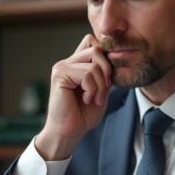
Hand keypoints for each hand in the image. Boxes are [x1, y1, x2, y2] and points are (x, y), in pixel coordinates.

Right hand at [36, 34, 111, 159]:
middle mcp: (68, 62)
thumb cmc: (83, 115)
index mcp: (76, 64)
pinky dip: (91, 89)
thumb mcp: (101, 91)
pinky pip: (86, 75)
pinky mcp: (59, 74)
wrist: (69, 131)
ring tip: (94, 99)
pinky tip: (85, 99)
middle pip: (96, 49)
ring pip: (93, 64)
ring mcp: (62, 67)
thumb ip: (105, 74)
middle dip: (107, 71)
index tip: (107, 80)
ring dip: (100, 86)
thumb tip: (115, 59)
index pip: (92, 42)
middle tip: (104, 91)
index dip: (105, 57)